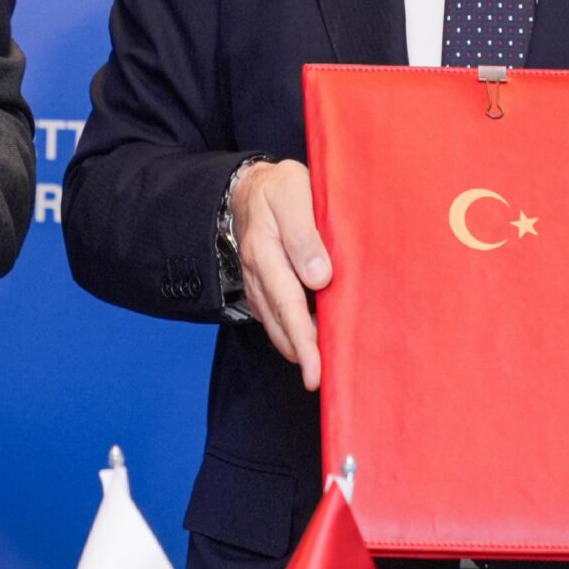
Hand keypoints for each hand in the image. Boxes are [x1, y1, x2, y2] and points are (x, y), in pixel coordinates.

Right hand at [230, 159, 331, 391]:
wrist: (248, 186)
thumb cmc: (278, 188)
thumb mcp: (294, 193)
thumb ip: (305, 235)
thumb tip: (320, 277)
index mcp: (265, 250)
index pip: (288, 303)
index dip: (303, 340)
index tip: (316, 369)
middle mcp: (257, 272)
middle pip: (280, 322)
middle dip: (300, 355)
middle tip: (320, 382)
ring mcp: (256, 281)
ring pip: (275, 323)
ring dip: (295, 347)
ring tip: (318, 369)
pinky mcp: (261, 285)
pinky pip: (273, 315)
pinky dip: (289, 332)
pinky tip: (308, 342)